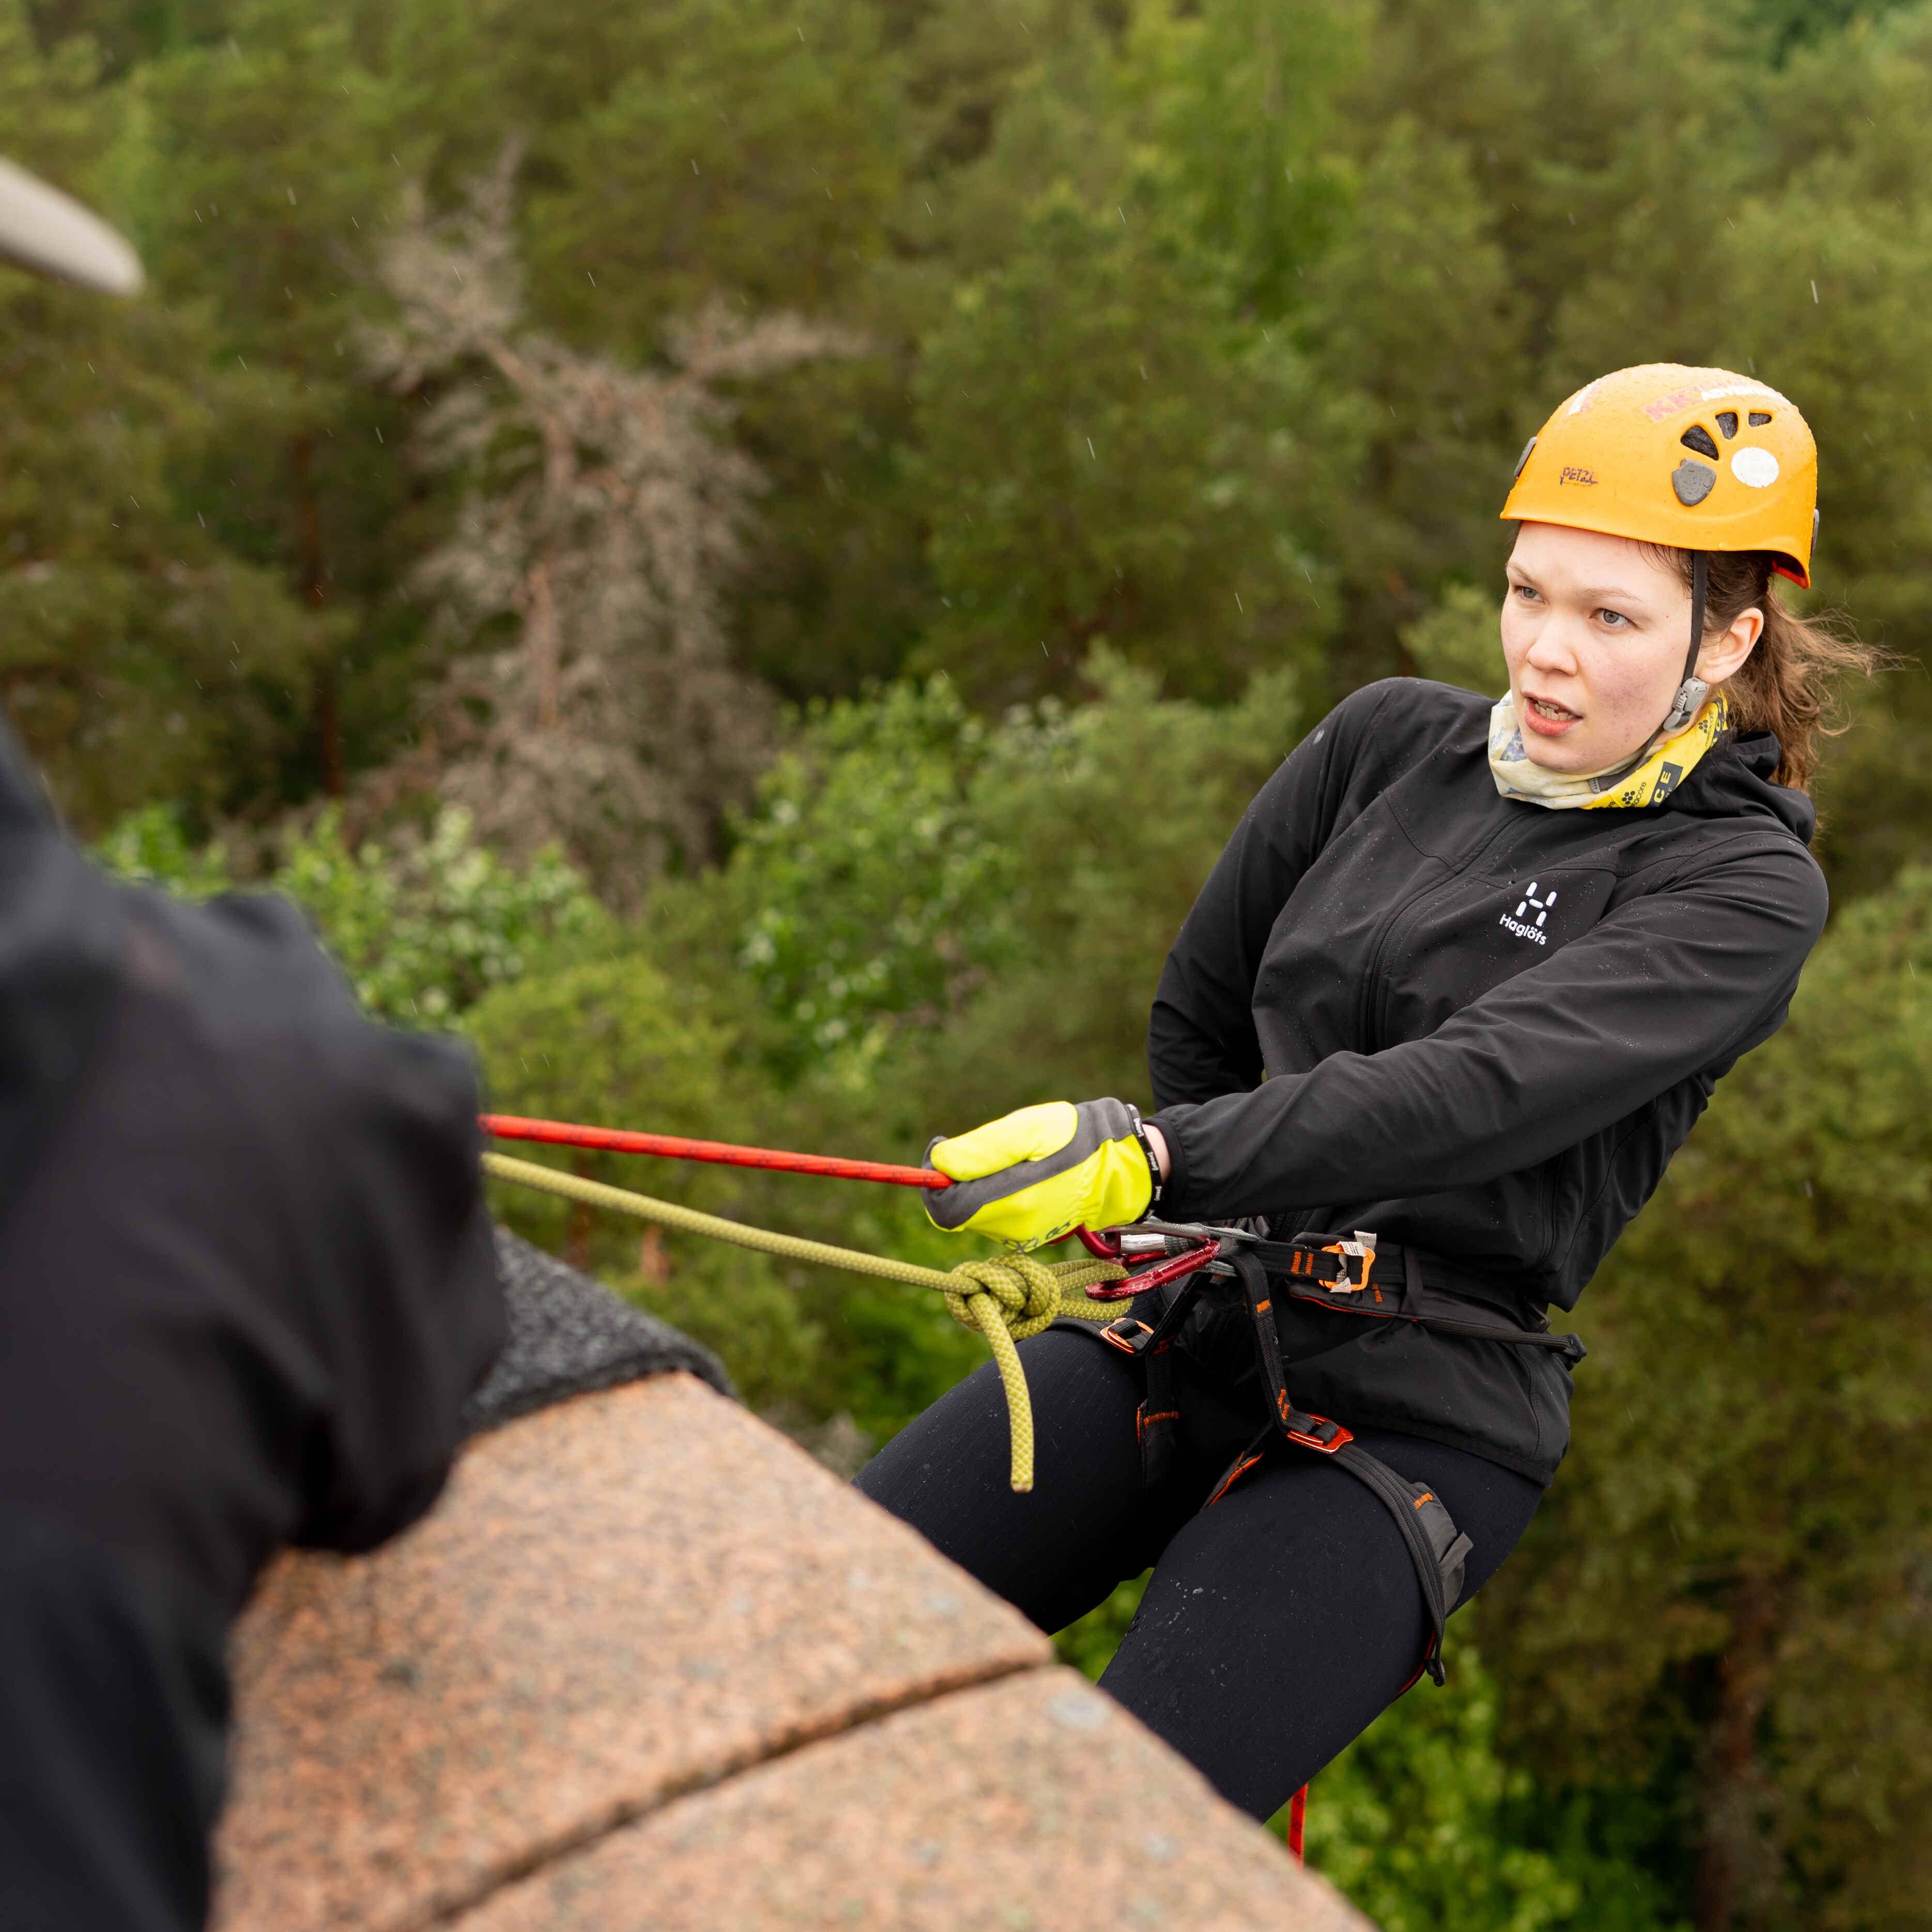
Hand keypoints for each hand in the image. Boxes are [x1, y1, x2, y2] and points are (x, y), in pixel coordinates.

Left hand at [923, 1098, 1158, 1247]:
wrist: (1123, 1165)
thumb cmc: (1077, 1139)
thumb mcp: (1030, 1130)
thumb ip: (982, 1149)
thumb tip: (939, 1163)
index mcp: (1009, 1202)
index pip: (944, 1208)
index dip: (932, 1180)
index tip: (941, 1146)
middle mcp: (1012, 1227)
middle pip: (956, 1212)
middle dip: (954, 1179)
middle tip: (970, 1146)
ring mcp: (1022, 1234)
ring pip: (974, 1213)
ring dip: (974, 1184)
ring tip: (1004, 1154)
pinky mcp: (1032, 1232)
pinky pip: (995, 1214)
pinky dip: (992, 1192)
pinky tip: (1016, 1170)